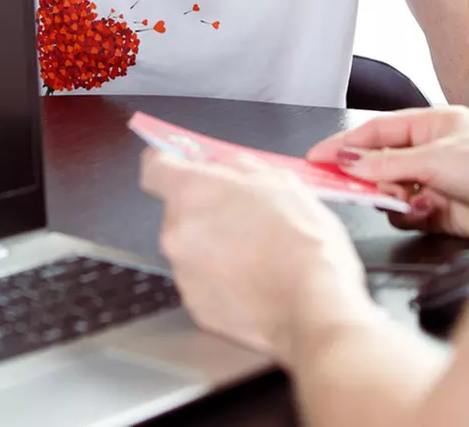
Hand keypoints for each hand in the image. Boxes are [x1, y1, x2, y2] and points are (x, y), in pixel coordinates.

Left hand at [140, 149, 380, 365]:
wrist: (314, 303)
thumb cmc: (302, 239)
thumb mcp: (279, 179)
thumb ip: (237, 165)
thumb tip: (219, 165)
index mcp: (192, 192)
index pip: (154, 168)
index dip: (169, 164)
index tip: (183, 167)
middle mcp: (176, 232)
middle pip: (178, 212)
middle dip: (204, 211)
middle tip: (244, 218)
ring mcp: (182, 273)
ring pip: (190, 249)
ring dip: (213, 247)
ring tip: (256, 254)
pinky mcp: (195, 305)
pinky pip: (201, 283)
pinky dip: (220, 280)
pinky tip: (253, 280)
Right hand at [307, 106, 468, 243]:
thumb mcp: (436, 159)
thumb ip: (387, 162)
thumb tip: (349, 160)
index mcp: (434, 124)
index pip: (378, 130)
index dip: (346, 143)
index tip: (318, 157)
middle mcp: (434, 151)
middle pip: (381, 162)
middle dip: (370, 174)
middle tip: (351, 185)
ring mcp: (437, 182)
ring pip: (391, 190)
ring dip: (392, 196)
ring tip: (404, 198)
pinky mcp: (441, 211)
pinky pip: (407, 212)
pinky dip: (409, 213)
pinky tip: (425, 210)